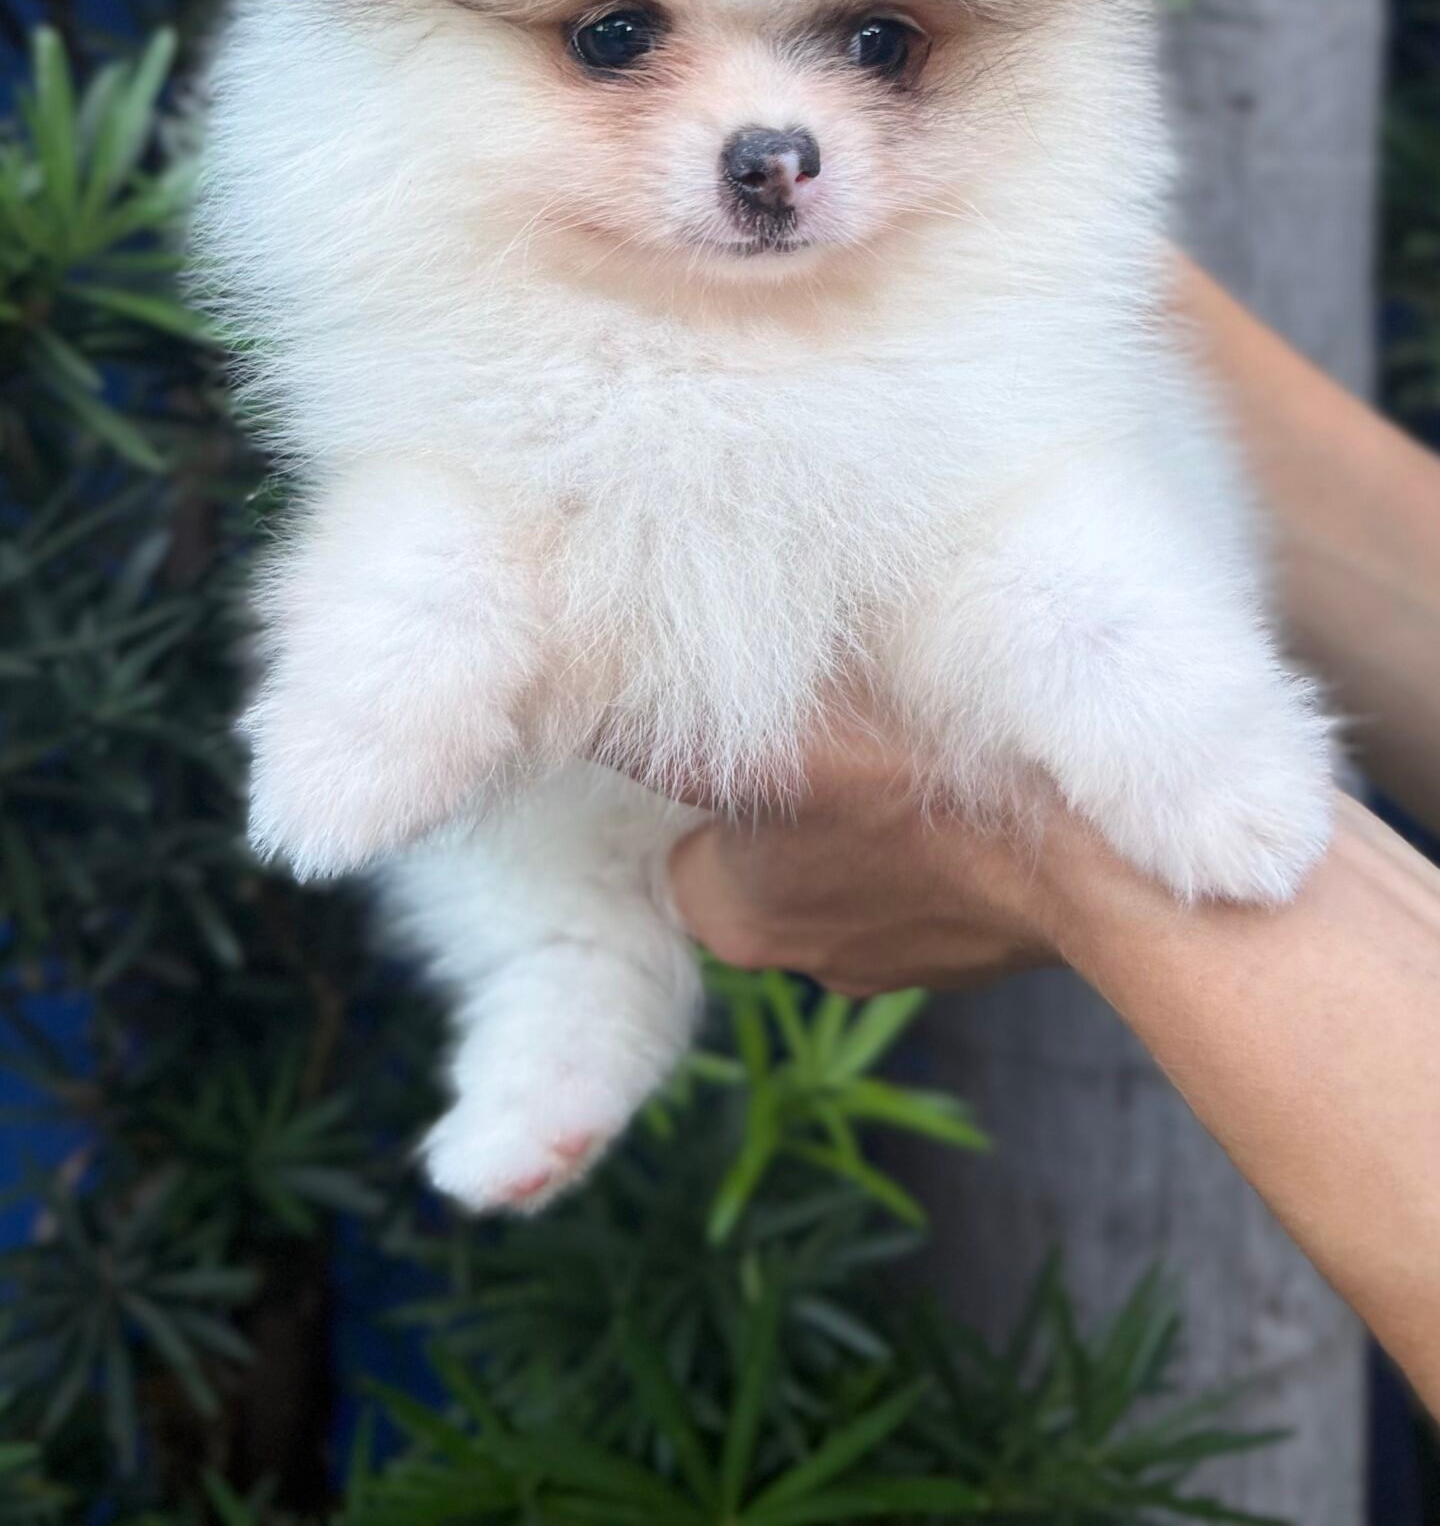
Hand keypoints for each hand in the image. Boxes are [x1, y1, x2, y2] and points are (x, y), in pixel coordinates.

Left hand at [667, 723, 1065, 994]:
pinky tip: (958, 793)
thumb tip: (583, 704)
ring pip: (846, 868)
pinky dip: (929, 842)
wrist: (1081, 862)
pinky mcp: (962, 956)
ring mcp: (885, 963)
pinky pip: (920, 883)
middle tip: (833, 723)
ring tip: (904, 749)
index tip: (751, 721)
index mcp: (732, 912)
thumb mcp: (778, 737)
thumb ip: (675, 732)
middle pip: (762, 854)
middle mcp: (795, 956)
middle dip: (788, 797)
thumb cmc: (917, 783)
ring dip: (864, 816)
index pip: (683, 836)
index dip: (712, 771)